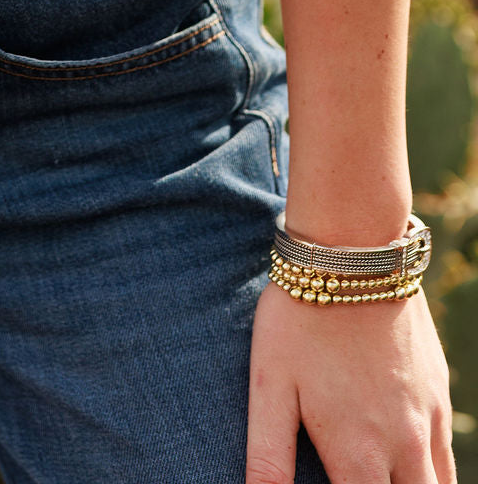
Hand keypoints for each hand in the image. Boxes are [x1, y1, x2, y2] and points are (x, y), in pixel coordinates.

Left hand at [246, 279, 455, 482]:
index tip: (331, 483)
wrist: (354, 251)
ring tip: (376, 475)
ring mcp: (428, 419)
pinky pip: (445, 455)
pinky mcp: (440, 391)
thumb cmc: (300, 318)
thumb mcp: (270, 384)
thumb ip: (268, 457)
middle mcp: (402, 446)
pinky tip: (403, 462)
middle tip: (354, 476)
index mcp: (356, 454)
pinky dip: (431, 472)